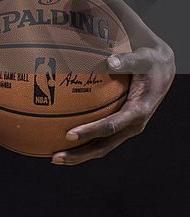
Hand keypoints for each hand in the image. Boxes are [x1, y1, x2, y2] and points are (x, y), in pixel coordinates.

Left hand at [51, 42, 175, 164]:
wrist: (162, 70)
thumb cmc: (150, 61)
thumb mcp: (143, 58)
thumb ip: (128, 61)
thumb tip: (110, 62)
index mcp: (138, 111)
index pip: (111, 126)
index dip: (90, 132)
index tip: (68, 135)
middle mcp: (132, 125)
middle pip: (103, 146)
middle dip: (79, 154)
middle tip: (55, 157)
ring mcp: (126, 128)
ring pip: (101, 147)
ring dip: (78, 154)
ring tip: (54, 157)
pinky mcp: (121, 126)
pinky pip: (100, 138)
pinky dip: (83, 141)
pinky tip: (62, 138)